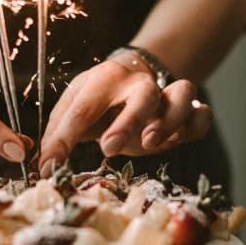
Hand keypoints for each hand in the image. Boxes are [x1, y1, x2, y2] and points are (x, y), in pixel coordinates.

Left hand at [38, 61, 211, 175]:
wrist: (132, 77)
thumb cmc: (98, 100)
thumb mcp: (72, 109)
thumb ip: (57, 136)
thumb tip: (43, 167)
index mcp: (103, 80)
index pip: (82, 109)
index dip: (63, 140)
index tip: (49, 167)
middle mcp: (138, 84)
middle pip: (142, 95)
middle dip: (128, 122)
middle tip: (108, 148)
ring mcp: (166, 96)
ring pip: (182, 94)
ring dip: (170, 120)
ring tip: (151, 143)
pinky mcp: (186, 113)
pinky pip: (202, 114)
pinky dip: (197, 124)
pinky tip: (181, 139)